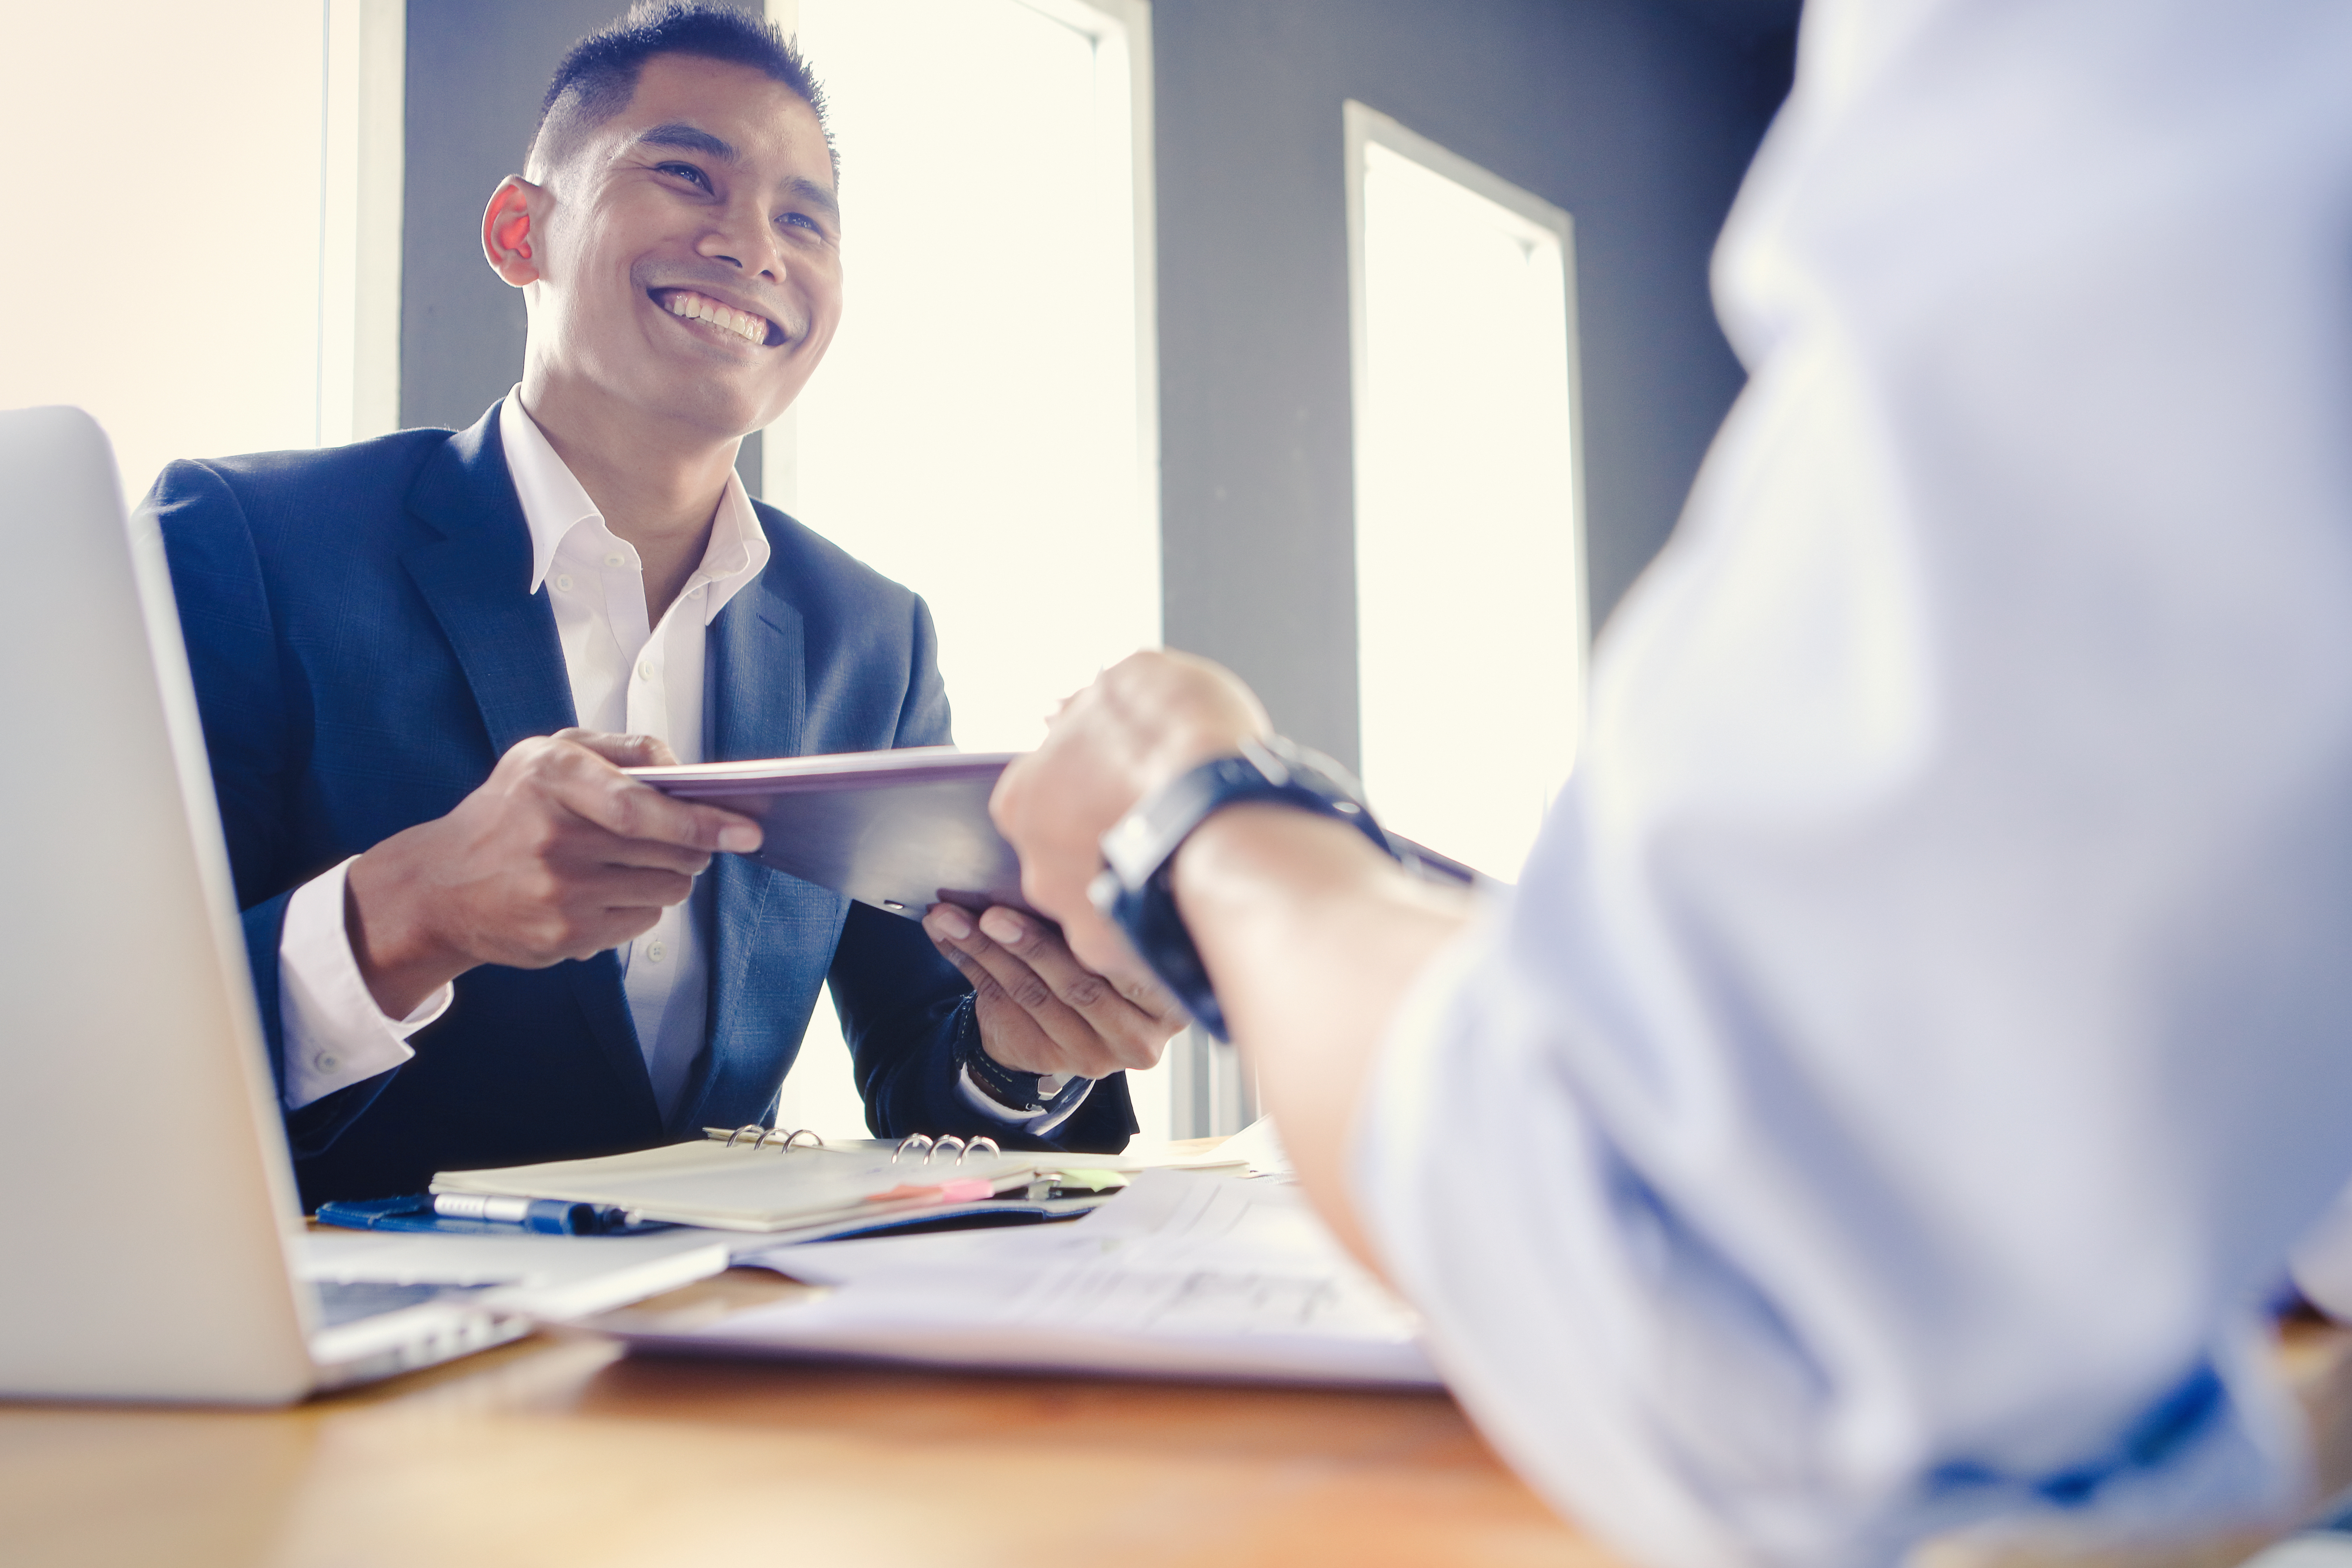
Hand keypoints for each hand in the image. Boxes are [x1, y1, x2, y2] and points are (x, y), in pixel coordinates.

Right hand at [343, 730, 762, 1015]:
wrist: (441, 886)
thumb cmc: (510, 811)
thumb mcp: (551, 754)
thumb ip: (622, 749)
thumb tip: (683, 771)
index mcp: (553, 779)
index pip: (641, 808)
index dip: (701, 821)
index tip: (745, 830)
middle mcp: (554, 838)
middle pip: (671, 852)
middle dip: (691, 846)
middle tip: (679, 840)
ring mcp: (559, 894)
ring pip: (668, 890)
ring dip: (668, 876)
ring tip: (629, 863)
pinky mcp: (565, 937)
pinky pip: (642, 921)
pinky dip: (639, 906)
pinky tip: (602, 892)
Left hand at [921, 901, 1186, 1077]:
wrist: (1073, 1026)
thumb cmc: (1104, 963)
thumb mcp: (1116, 944)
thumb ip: (1099, 920)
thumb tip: (1053, 860)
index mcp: (1171, 997)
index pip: (1127, 963)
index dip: (1087, 928)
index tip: (1052, 892)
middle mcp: (1140, 1034)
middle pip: (1078, 984)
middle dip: (1029, 944)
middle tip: (992, 914)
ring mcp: (1096, 1054)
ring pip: (1033, 996)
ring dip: (985, 951)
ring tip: (951, 917)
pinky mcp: (1051, 1059)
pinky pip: (1001, 1005)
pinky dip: (968, 963)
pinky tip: (944, 935)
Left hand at [989, 650, 1269, 982]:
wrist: (1230, 817)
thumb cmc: (1179, 739)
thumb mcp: (1132, 680)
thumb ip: (1094, 702)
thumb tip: (1071, 710)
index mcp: (1023, 799)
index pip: (1042, 791)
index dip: (1088, 779)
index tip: (1128, 774)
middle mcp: (1037, 869)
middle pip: (1068, 852)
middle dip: (1106, 837)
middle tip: (1161, 818)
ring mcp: (1080, 920)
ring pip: (1106, 900)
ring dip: (1137, 880)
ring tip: (1190, 860)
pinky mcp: (1128, 958)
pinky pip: (1145, 935)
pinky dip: (1167, 919)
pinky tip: (1200, 895)